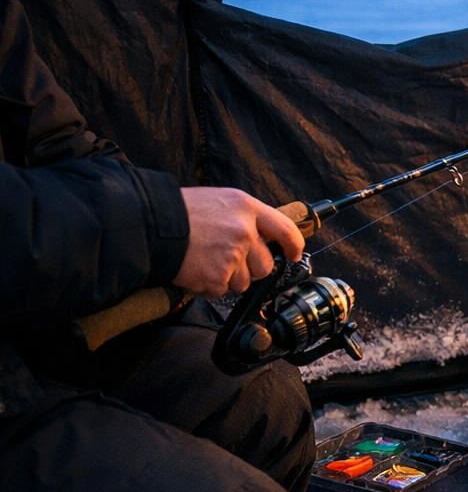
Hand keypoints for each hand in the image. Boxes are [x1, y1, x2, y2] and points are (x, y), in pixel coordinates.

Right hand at [173, 188, 304, 297]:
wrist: (149, 225)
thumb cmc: (179, 212)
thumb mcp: (219, 201)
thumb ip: (244, 218)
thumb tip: (262, 239)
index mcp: (246, 208)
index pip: (285, 229)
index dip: (293, 245)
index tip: (293, 254)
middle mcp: (244, 231)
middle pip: (265, 265)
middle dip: (250, 269)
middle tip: (226, 259)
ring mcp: (232, 255)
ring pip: (244, 282)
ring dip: (227, 278)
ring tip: (206, 261)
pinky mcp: (217, 276)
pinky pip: (221, 291)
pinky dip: (208, 286)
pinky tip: (195, 269)